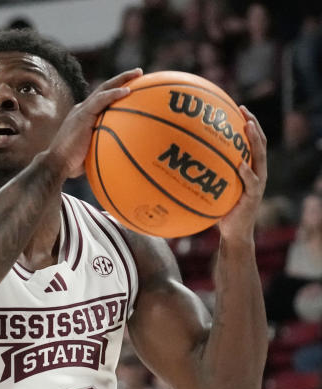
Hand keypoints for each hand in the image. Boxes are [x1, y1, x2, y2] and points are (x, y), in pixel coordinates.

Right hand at [49, 68, 142, 177]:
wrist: (56, 164)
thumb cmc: (71, 165)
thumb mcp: (91, 153)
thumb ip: (103, 148)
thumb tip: (122, 156)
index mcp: (83, 117)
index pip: (101, 99)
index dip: (115, 91)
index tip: (132, 87)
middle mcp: (82, 109)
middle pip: (104, 89)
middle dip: (121, 78)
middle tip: (138, 72)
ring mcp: (81, 110)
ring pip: (104, 89)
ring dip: (122, 79)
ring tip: (138, 73)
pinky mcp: (82, 114)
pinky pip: (101, 100)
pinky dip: (114, 94)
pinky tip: (128, 91)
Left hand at [217, 105, 265, 244]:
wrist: (233, 233)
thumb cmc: (219, 211)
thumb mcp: (211, 189)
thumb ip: (203, 176)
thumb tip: (177, 164)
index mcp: (248, 168)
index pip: (250, 142)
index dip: (247, 124)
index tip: (237, 108)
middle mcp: (256, 172)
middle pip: (259, 144)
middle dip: (253, 125)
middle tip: (244, 110)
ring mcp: (257, 184)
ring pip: (259, 158)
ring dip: (255, 142)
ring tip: (248, 128)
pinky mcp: (253, 197)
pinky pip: (251, 182)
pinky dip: (246, 173)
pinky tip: (240, 165)